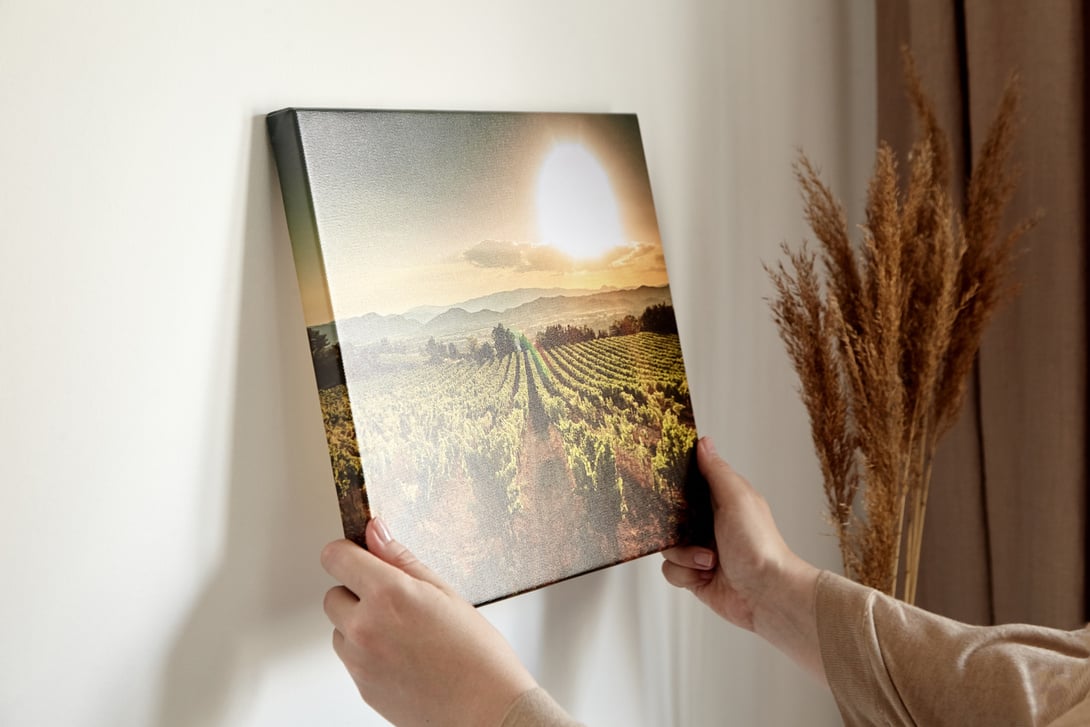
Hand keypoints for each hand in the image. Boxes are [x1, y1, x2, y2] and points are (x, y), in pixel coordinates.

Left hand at [321, 519, 537, 725]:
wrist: (486, 710)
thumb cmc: (478, 655)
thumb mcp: (445, 592)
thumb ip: (402, 560)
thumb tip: (376, 532)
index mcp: (388, 595)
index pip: (336, 558)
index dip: (347, 553)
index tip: (359, 555)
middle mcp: (365, 627)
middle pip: (333, 594)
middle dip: (356, 592)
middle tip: (395, 601)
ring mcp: (360, 661)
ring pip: (340, 629)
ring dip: (359, 625)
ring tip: (404, 633)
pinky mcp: (362, 688)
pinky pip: (351, 659)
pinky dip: (368, 654)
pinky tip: (403, 656)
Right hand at [661, 437, 824, 680]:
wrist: (767, 595)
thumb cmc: (759, 546)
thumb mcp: (737, 499)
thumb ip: (716, 472)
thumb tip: (703, 442)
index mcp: (722, 502)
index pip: (689, 485)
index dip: (675, 486)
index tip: (665, 487)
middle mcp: (710, 525)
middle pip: (671, 517)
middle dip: (674, 526)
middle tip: (687, 529)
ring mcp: (701, 552)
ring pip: (668, 546)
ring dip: (684, 554)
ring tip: (709, 560)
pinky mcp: (695, 577)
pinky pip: (671, 570)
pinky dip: (685, 574)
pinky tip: (705, 575)